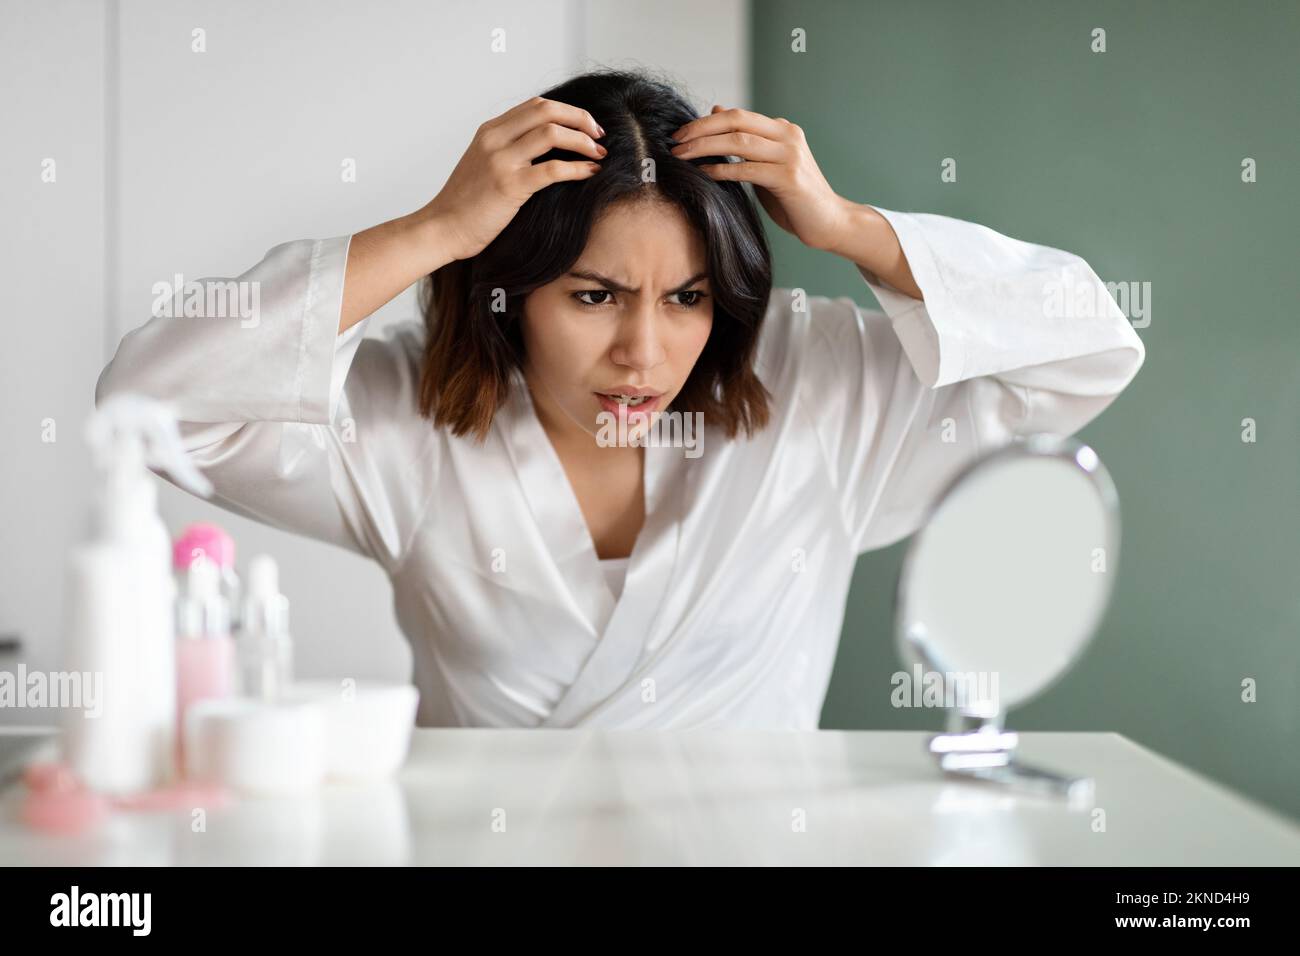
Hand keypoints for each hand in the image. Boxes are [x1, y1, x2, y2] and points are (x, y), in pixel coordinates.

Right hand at [418, 96, 606, 261]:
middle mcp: (495, 139)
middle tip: (599, 135)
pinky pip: (553, 169)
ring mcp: (501, 161)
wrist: (442, 228)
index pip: (536, 105)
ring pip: (552, 133)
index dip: (568, 111)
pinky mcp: (510, 186)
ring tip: (599, 154)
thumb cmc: (465, 204)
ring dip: (583, 141)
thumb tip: (543, 148)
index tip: (586, 126)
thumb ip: (507, 151)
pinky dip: (578, 168)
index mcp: (490, 131)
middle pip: (548, 111)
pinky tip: (591, 172)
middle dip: (581, 119)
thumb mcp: (482, 165)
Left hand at [669, 105, 849, 251]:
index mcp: (782, 130)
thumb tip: (716, 111)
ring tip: (682, 156)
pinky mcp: (788, 178)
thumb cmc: (794, 199)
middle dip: (700, 129)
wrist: (829, 222)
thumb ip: (745, 143)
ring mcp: (789, 155)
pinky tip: (703, 175)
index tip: (681, 133)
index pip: (737, 115)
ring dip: (705, 147)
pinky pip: (747, 170)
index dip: (706, 122)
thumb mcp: (766, 165)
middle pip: (736, 121)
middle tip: (675, 141)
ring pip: (739, 142)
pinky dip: (722, 171)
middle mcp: (788, 136)